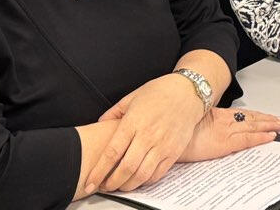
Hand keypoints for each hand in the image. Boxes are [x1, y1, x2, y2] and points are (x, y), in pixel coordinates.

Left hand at [93, 73, 206, 191]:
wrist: (188, 92)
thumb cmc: (160, 92)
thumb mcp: (133, 96)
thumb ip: (114, 112)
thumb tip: (100, 123)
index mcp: (133, 122)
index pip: (112, 153)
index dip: (99, 171)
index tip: (90, 182)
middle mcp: (147, 135)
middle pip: (125, 168)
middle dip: (112, 183)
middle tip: (104, 187)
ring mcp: (162, 145)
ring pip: (141, 175)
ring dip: (128, 185)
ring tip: (120, 186)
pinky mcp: (174, 152)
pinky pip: (157, 174)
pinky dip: (145, 181)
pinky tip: (139, 179)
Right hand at [178, 108, 279, 164]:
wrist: (167, 132)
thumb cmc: (175, 130)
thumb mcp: (189, 122)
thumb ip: (200, 122)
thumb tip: (203, 127)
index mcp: (215, 114)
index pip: (241, 114)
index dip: (255, 115)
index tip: (265, 116)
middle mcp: (223, 120)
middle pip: (250, 118)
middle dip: (266, 119)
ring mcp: (225, 130)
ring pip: (252, 126)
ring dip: (268, 125)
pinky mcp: (224, 143)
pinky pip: (247, 139)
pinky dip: (260, 137)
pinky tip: (270, 137)